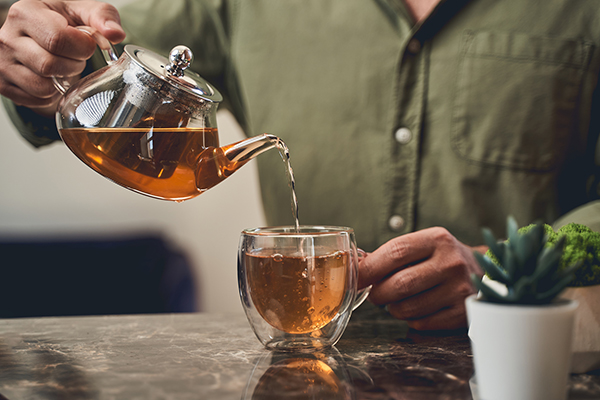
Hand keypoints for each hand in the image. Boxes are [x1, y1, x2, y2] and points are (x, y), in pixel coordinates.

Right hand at [0, 0, 124, 115]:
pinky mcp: (5, 85)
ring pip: (43, 87)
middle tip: (75, 56)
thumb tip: (115, 34)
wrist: (36, 35)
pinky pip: (37, 99)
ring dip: (63, 80)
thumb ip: (102, 16)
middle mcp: (7, 38)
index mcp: (25, 13)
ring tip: (63, 65)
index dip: (81, 47)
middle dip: (73, 64)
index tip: (86, 44)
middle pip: (50, 65)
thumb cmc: (61, 22)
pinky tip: (51, 77)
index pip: (58, 39)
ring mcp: (3, 64)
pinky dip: (52, 93)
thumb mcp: (81, 11)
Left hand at [358, 227, 485, 330]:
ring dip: (393, 308)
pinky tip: (419, 308)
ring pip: (407, 308)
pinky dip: (411, 319)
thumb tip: (354, 266)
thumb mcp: (422, 246)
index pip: (395, 252)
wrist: (485, 275)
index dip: (369, 268)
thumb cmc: (441, 260)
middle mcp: (452, 262)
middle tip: (376, 294)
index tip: (354, 278)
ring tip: (400, 300)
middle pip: (399, 284)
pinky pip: (421, 323)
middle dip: (378, 293)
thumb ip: (390, 255)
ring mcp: (460, 290)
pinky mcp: (463, 314)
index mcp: (437, 239)